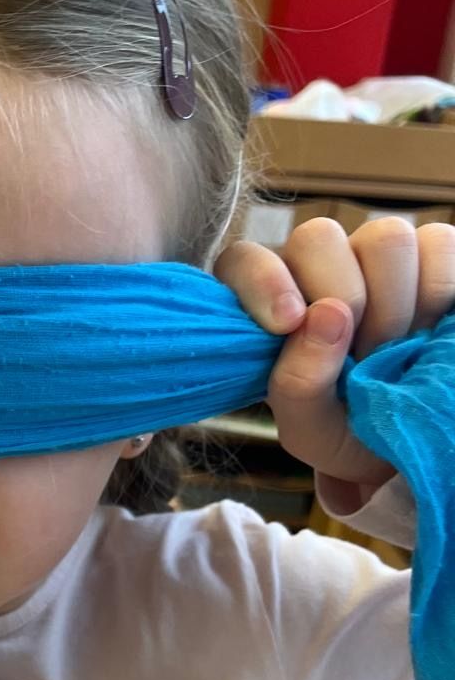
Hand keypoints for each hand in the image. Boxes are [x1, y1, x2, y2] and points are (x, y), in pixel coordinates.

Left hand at [216, 217, 454, 509]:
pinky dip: (437, 291)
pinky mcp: (434, 253)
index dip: (263, 281)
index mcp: (271, 303)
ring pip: (385, 237)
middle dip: (344, 298)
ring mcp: (375, 254)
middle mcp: (318, 265)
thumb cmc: (343, 430)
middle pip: (319, 237)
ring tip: (395, 350)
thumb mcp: (308, 427)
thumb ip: (298, 381)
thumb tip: (328, 314)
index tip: (287, 323)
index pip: (244, 260)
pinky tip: (426, 331)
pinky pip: (438, 243)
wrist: (401, 442)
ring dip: (394, 303)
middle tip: (360, 356)